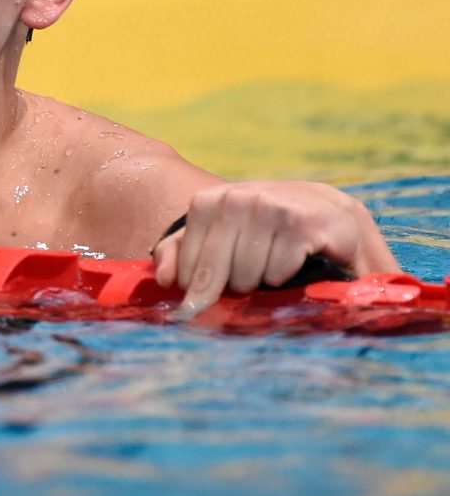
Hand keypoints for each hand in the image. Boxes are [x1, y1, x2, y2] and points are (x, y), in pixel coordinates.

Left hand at [152, 180, 398, 316]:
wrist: (331, 217)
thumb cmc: (266, 235)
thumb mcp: (221, 239)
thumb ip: (182, 253)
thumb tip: (163, 280)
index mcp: (208, 201)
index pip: (188, 261)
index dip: (196, 287)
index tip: (203, 299)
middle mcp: (237, 197)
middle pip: (215, 270)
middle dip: (226, 290)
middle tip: (243, 288)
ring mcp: (270, 205)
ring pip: (246, 274)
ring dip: (258, 282)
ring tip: (271, 269)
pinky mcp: (302, 222)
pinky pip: (277, 272)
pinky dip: (283, 277)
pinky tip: (295, 262)